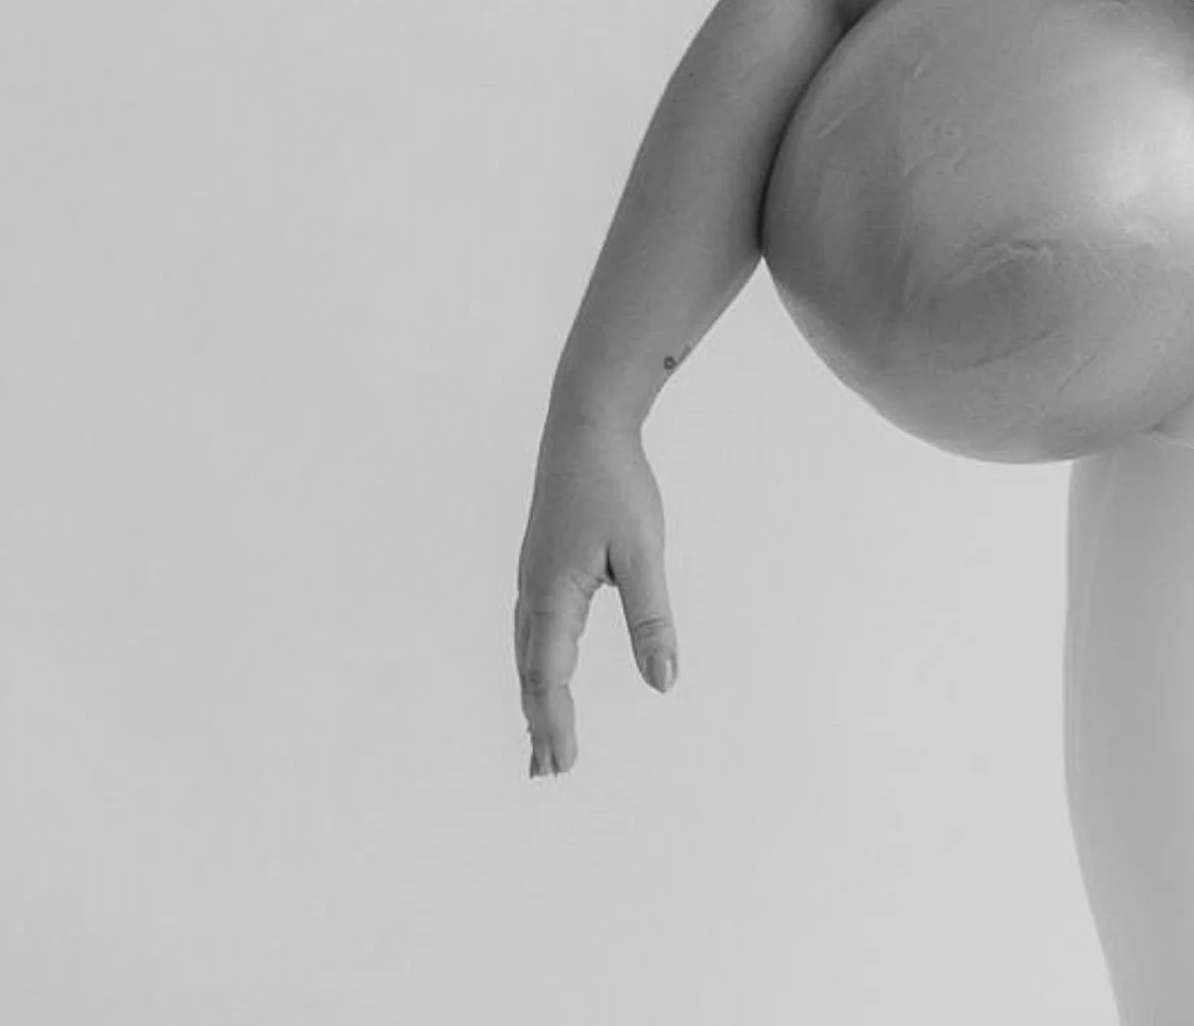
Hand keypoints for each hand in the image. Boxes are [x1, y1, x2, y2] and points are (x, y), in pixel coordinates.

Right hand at [514, 407, 679, 778]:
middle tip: (545, 772)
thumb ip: (651, 618)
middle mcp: (534, 590)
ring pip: (528, 650)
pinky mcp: (541, 559)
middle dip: (539, 721)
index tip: (561, 765)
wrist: (584, 421)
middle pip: (530, 672)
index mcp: (554, 595)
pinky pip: (533, 627)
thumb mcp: (642, 552)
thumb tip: (664, 683)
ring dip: (534, 695)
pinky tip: (548, 666)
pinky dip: (536, 661)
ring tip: (542, 734)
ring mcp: (533, 574)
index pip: (550, 677)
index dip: (556, 723)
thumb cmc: (616, 484)